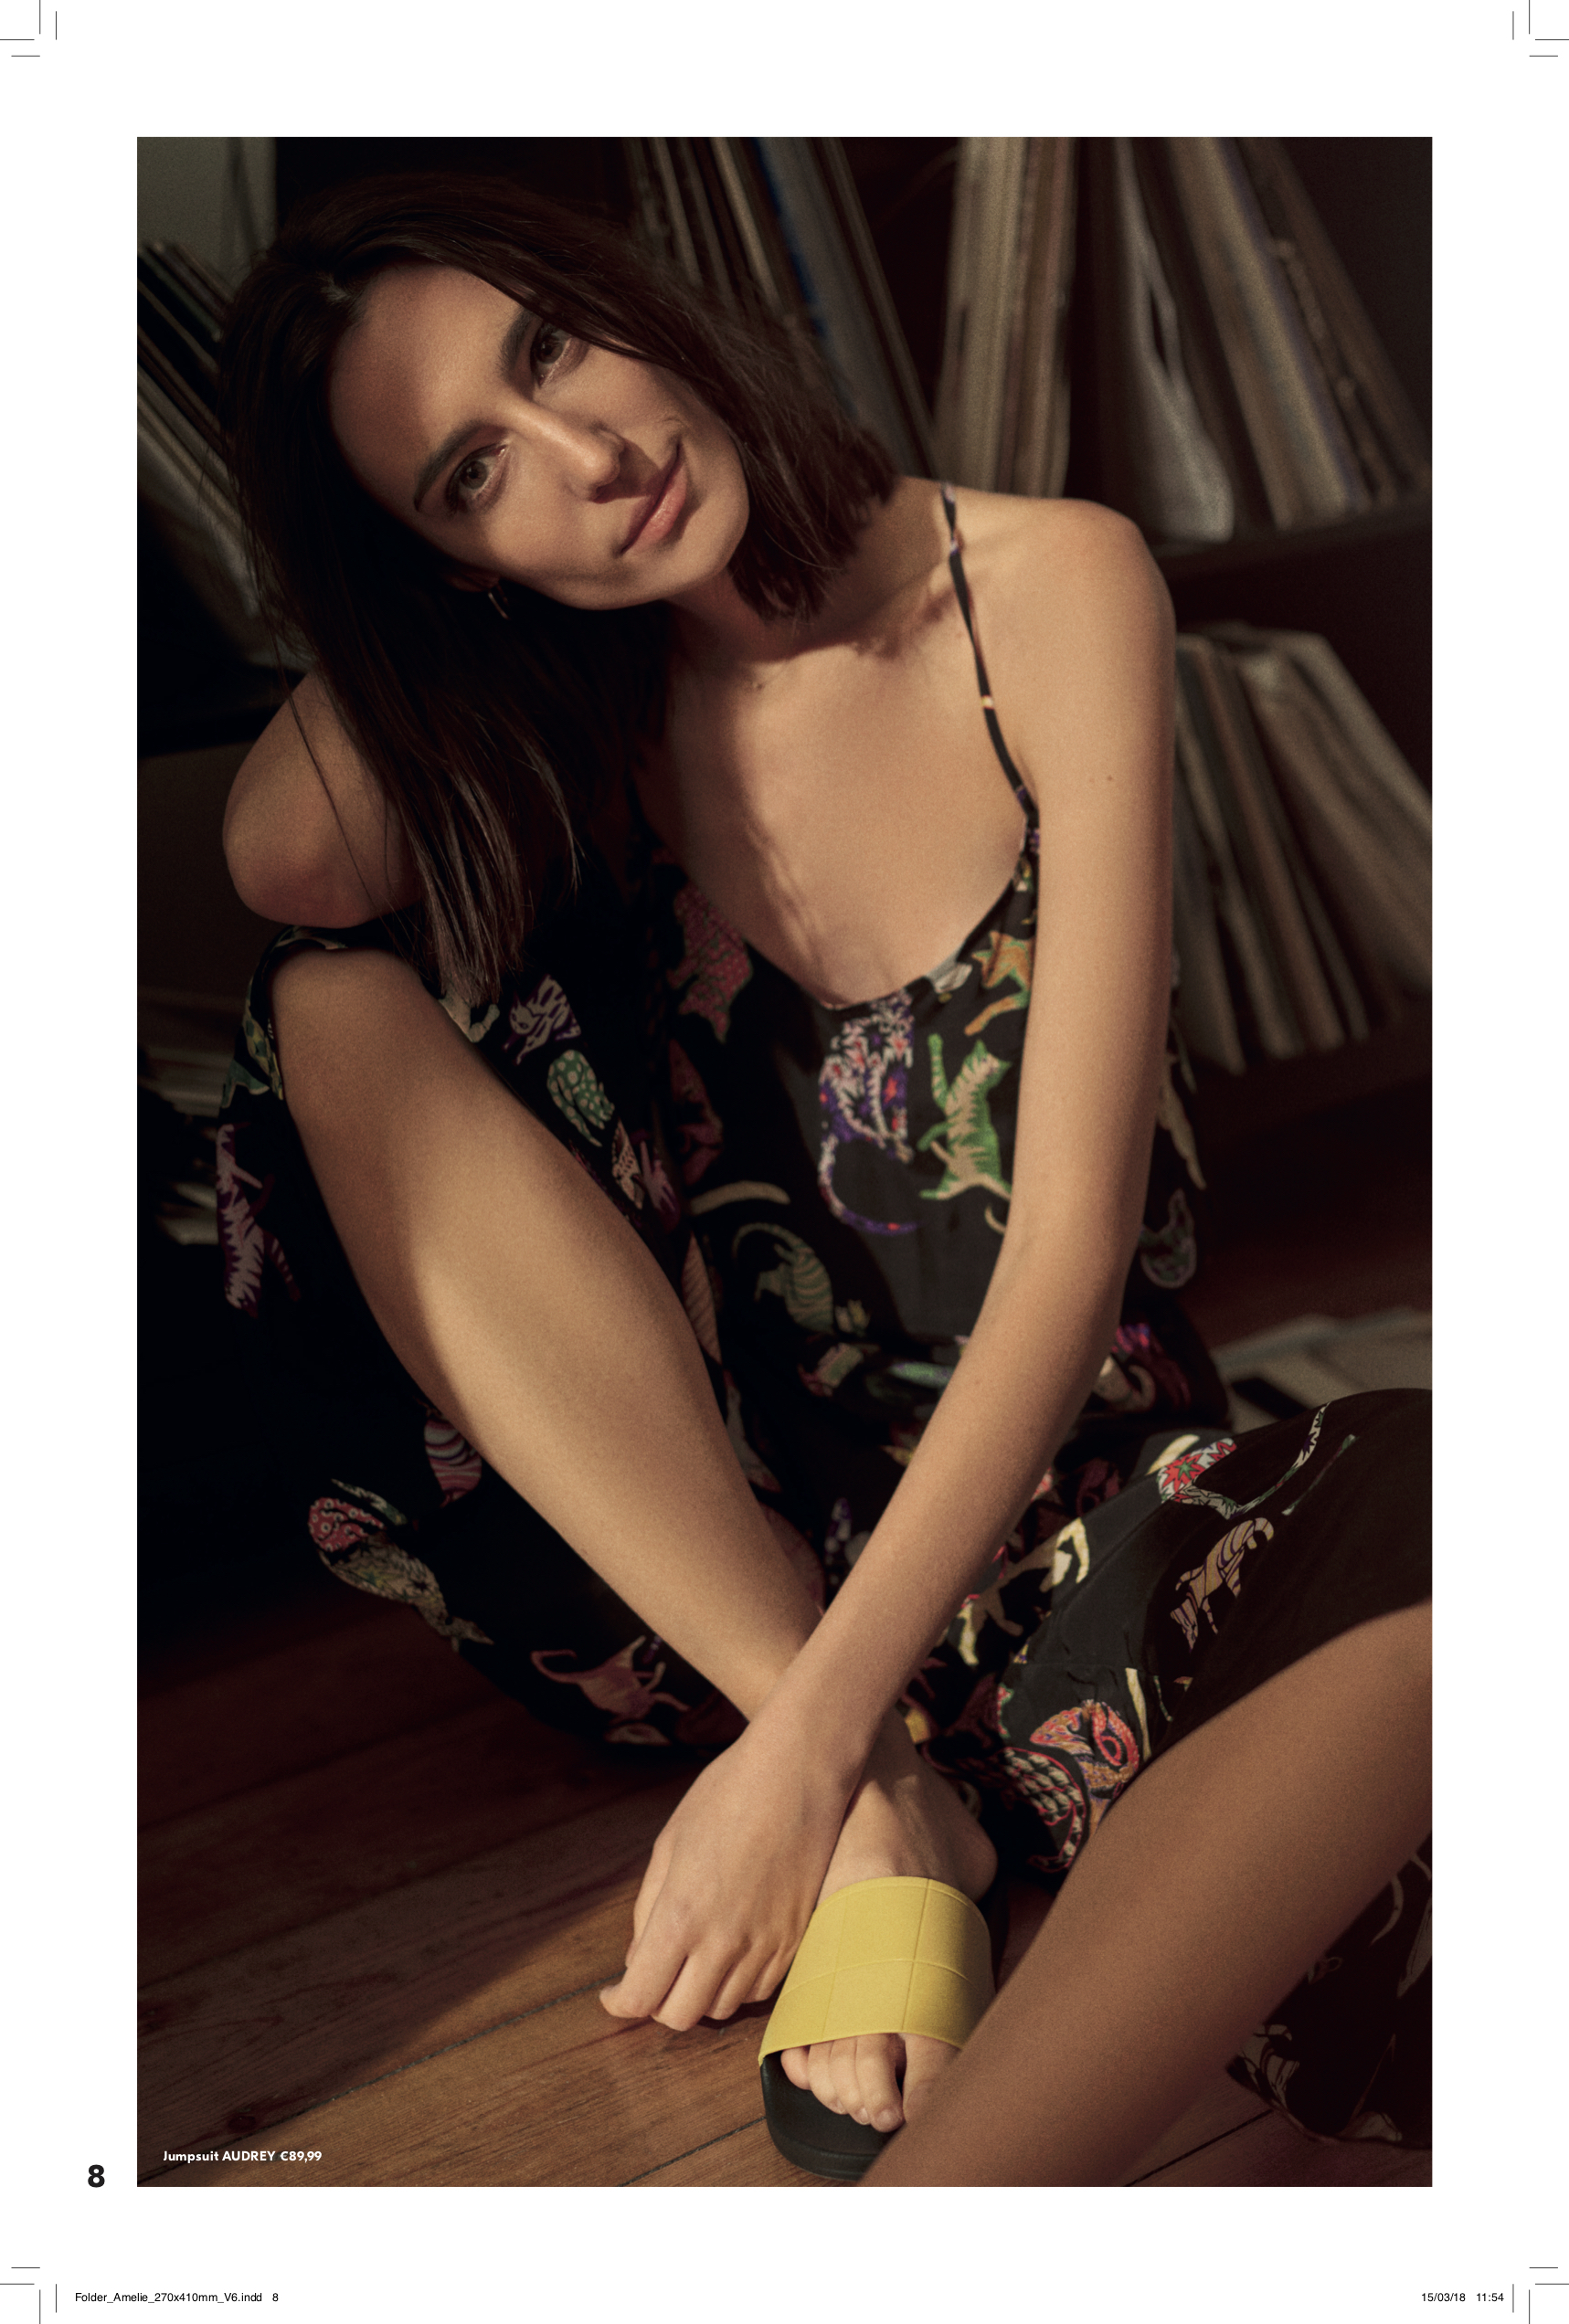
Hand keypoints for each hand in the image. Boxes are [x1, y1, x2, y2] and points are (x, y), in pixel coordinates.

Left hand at [598, 1718, 854, 2031]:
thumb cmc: (726, 1796)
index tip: (614, 1994)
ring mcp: (766, 1945)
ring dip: (699, 1995)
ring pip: (722, 2008)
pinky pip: (760, 1990)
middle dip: (657, 2003)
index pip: (641, 1997)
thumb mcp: (669, 1844)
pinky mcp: (795, 1939)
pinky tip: (729, 1953)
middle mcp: (724, 1942)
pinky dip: (737, 1986)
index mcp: (682, 1916)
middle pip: (680, 2016)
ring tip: (692, 1962)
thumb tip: (638, 1959)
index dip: (620, 2003)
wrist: (798, 1773)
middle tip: (653, 1976)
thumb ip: (648, 1909)